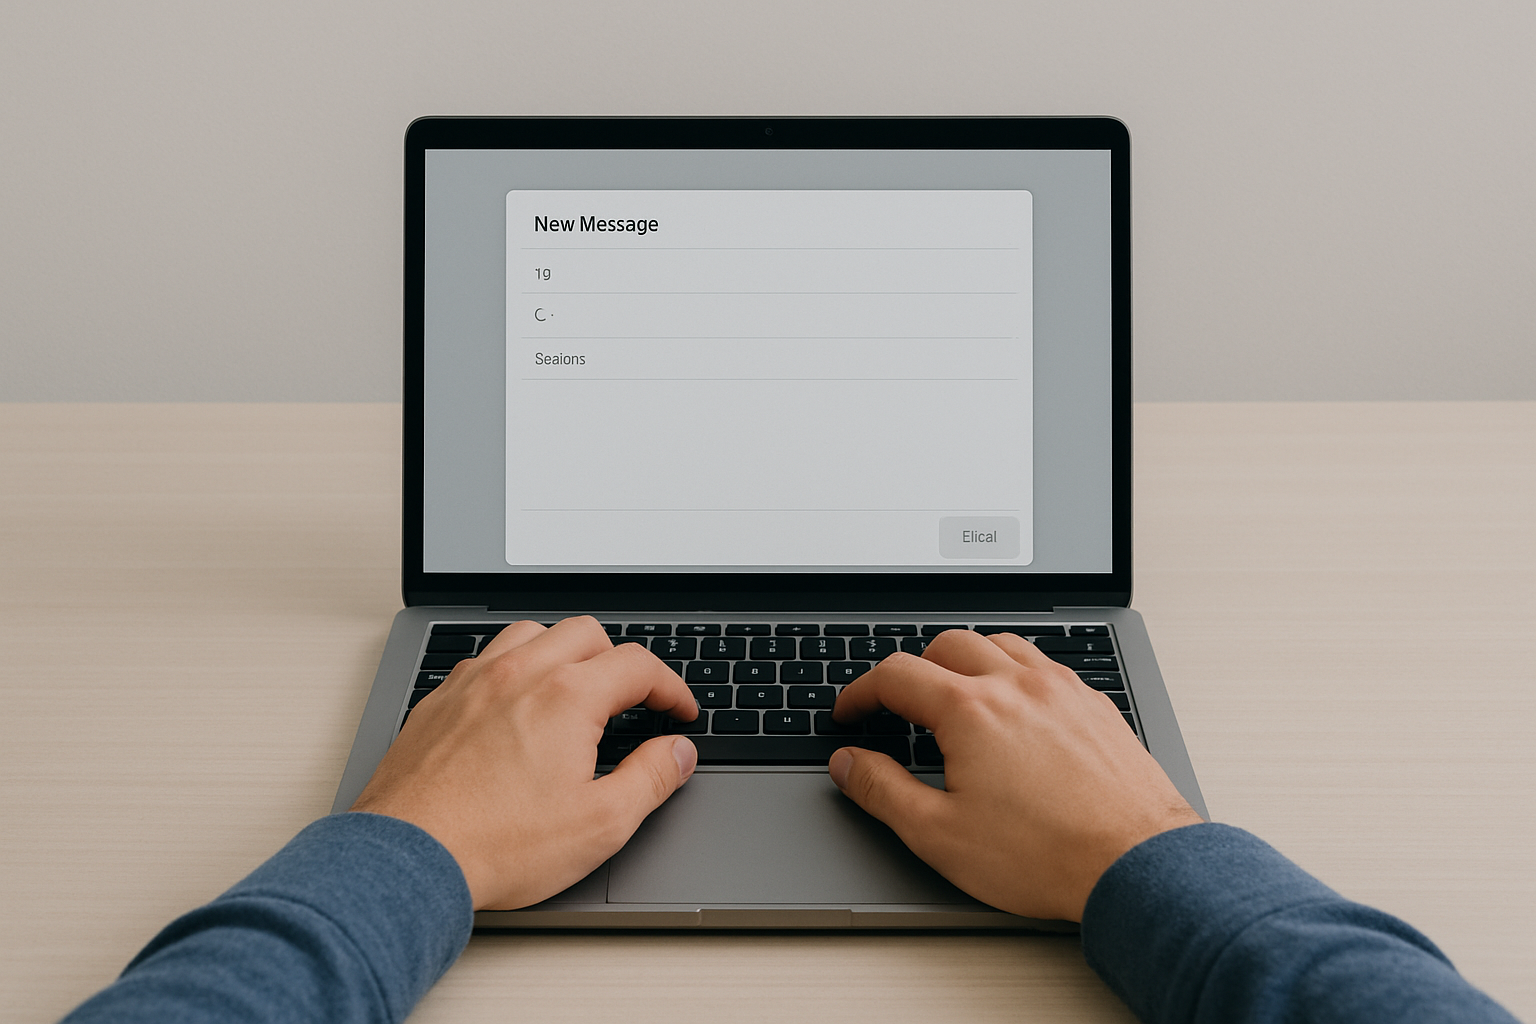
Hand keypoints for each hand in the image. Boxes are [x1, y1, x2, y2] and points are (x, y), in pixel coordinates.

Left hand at [350, 616, 698, 909]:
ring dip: (563, 651)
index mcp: (567, 697)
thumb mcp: (601, 824)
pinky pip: (485, 658)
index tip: (678, 711)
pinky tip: (515, 703)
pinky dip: (514, 667)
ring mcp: (474, 682)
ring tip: (574, 689)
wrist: (409, 861)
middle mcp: (520, 674)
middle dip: (620, 661)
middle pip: (587, 633)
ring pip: (532, 633)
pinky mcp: (439, 700)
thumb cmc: (497, 845)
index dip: (670, 687)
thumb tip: (678, 753)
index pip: (638, 666)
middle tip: (633, 700)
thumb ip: (651, 778)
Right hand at [828, 630, 1202, 920]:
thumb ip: (883, 791)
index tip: (852, 712)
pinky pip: (1045, 664)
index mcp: (969, 710)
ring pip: (1000, 644)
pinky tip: (1016, 707)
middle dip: (913, 670)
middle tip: (899, 706)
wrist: (1136, 864)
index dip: (861, 692)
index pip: (896, 676)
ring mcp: (1061, 690)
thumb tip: (849, 764)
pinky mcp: (1094, 705)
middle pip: (947, 646)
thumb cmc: (1045, 855)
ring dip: (967, 660)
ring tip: (955, 696)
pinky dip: (1016, 672)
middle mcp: (1016, 685)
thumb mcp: (939, 835)